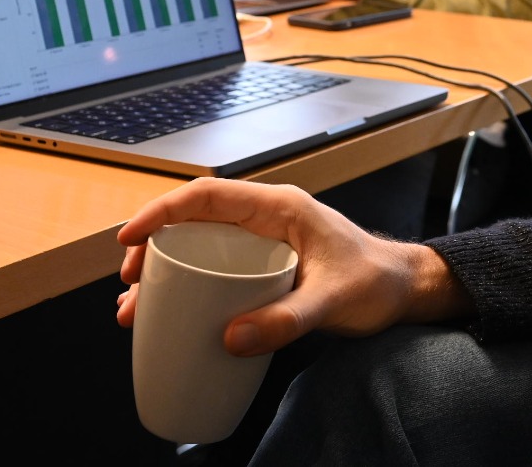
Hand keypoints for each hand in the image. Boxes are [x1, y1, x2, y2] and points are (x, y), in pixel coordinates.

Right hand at [116, 179, 471, 355]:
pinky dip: (187, 285)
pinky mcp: (264, 263)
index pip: (208, 195)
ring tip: (135, 306)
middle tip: (127, 284)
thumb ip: (287, 318)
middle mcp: (266, 217)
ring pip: (199, 244)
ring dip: (164, 270)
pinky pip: (215, 265)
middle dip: (152, 246)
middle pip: (193, 219)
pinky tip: (170, 313)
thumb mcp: (333, 300)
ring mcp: (263, 239)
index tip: (129, 237)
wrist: (403, 288)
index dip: (161, 211)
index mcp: (280, 207)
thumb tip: (231, 337)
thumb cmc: (376, 281)